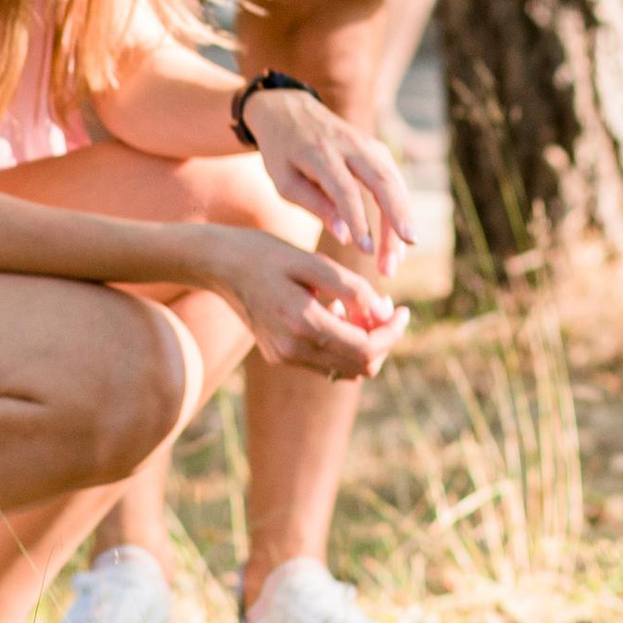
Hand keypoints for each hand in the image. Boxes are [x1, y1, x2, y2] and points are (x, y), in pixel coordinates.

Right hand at [207, 225, 408, 380]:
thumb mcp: (312, 261)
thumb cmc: (265, 254)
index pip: (367, 349)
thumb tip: (382, 311)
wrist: (219, 264)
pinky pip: (324, 362)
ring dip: (363, 342)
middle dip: (381, 338)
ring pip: (344, 369)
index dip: (393, 332)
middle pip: (360, 366)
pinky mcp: (279, 356)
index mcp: (303, 326)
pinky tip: (334, 311)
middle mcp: (293, 351)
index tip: (404, 308)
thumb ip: (351, 287)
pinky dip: (341, 343)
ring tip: (359, 305)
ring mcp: (284, 357)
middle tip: (385, 305)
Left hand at [243, 84, 414, 276]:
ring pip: (394, 181)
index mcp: (320, 153)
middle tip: (397, 259)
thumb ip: (315, 205)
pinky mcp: (377, 148)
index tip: (366, 251)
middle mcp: (350, 145)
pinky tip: (398, 237)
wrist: (288, 110)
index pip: (345, 189)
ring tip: (399, 258)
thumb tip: (345, 237)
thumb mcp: (285, 181)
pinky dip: (400, 208)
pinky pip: (395, 179)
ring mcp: (368, 143)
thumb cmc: (282, 152)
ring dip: (402, 220)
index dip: (358, 220)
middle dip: (396, 220)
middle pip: (382, 181)